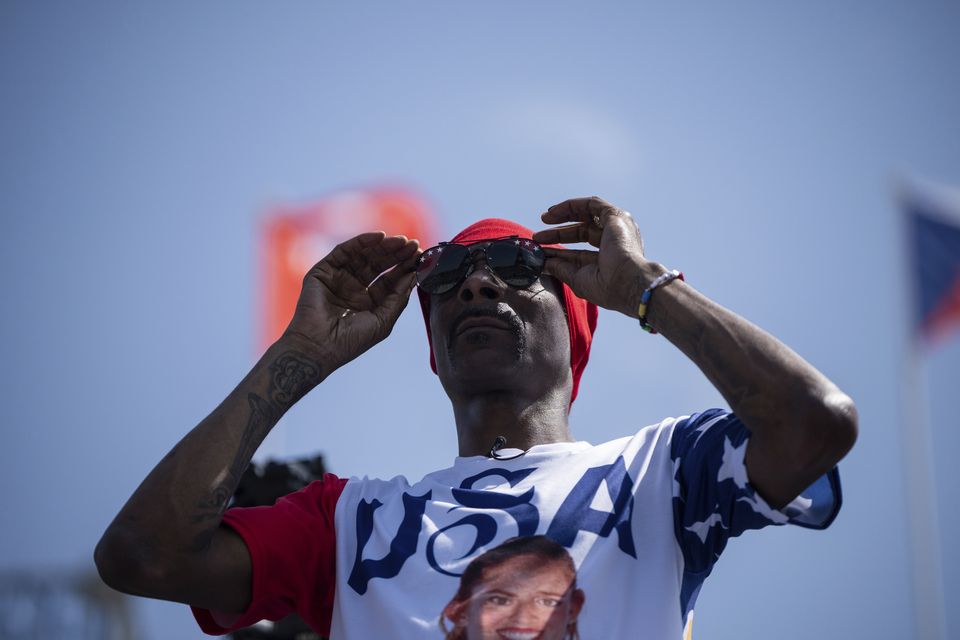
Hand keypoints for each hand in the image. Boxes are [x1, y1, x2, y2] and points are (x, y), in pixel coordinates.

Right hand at [281, 232, 420, 373]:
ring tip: (401, 241)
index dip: (405, 268)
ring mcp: (339, 278)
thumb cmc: (351, 341)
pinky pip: (345, 250)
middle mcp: (355, 288)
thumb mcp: (383, 320)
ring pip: (365, 255)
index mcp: (369, 302)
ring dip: (384, 246)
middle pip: (380, 264)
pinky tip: (379, 237)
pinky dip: (362, 241)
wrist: (319, 347)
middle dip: (397, 254)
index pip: (390, 279)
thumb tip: (413, 275)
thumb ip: (398, 298)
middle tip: (414, 245)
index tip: (421, 257)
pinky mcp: (324, 270)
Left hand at [532, 196, 657, 317]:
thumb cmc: (606, 287)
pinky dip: (572, 205)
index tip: (540, 251)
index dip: (558, 250)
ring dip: (564, 214)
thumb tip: (543, 263)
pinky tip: (554, 212)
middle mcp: (615, 242)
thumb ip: (560, 268)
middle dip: (558, 233)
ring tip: (544, 218)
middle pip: (582, 232)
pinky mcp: (616, 215)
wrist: (626, 282)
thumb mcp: (577, 278)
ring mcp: (617, 227)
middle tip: (538, 236)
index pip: (578, 252)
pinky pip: (591, 203)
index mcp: (608, 260)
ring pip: (587, 214)